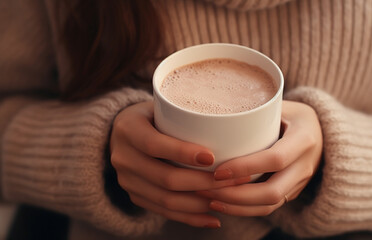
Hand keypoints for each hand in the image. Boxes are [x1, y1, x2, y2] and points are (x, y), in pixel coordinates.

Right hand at [109, 101, 250, 227]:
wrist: (124, 132)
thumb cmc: (154, 114)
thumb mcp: (162, 106)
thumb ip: (185, 114)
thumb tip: (228, 126)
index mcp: (128, 129)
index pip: (154, 144)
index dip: (182, 153)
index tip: (212, 157)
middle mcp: (122, 157)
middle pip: (164, 178)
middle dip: (201, 182)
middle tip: (229, 180)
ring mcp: (127, 180)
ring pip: (166, 199)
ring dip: (199, 203)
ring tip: (225, 200)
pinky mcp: (135, 196)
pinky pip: (164, 212)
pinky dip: (190, 218)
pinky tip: (212, 219)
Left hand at [197, 100, 322, 215]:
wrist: (323, 134)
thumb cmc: (294, 115)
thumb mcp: (282, 106)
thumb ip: (257, 111)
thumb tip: (216, 112)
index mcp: (304, 139)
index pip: (275, 159)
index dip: (245, 167)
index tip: (218, 170)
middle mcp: (305, 166)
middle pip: (272, 192)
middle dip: (236, 195)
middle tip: (207, 187)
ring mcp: (299, 183)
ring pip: (269, 205)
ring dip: (236, 206)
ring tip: (209, 198)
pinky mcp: (291, 193)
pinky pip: (268, 208)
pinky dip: (243, 210)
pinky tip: (221, 203)